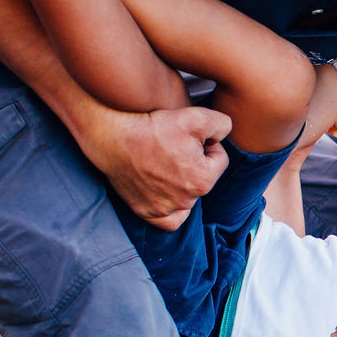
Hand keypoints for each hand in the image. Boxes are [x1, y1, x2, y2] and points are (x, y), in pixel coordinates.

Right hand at [95, 105, 232, 229]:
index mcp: (203, 180)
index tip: (189, 135)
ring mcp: (165, 209)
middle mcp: (186, 200)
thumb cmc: (152, 127)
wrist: (112, 137)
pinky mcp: (148, 213)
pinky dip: (173, 209)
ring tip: (166, 162)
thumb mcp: (195, 116)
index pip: (220, 158)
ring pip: (189, 195)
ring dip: (184, 180)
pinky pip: (171, 219)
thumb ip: (221, 125)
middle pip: (204, 177)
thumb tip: (224, 135)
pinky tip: (169, 193)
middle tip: (174, 146)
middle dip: (196, 162)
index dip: (207, 142)